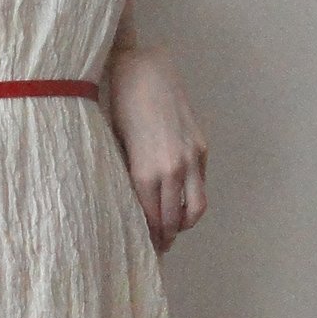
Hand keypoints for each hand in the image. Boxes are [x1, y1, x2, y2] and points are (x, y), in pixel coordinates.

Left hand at [108, 44, 207, 254]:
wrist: (145, 70)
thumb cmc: (119, 106)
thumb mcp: (115, 146)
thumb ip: (127, 176)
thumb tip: (132, 204)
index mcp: (144, 173)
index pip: (151, 220)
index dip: (150, 237)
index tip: (146, 247)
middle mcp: (171, 170)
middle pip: (174, 220)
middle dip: (167, 237)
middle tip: (160, 246)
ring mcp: (190, 159)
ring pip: (196, 208)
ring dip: (186, 222)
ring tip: (175, 228)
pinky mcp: (201, 147)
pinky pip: (201, 184)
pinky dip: (193, 198)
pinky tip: (181, 199)